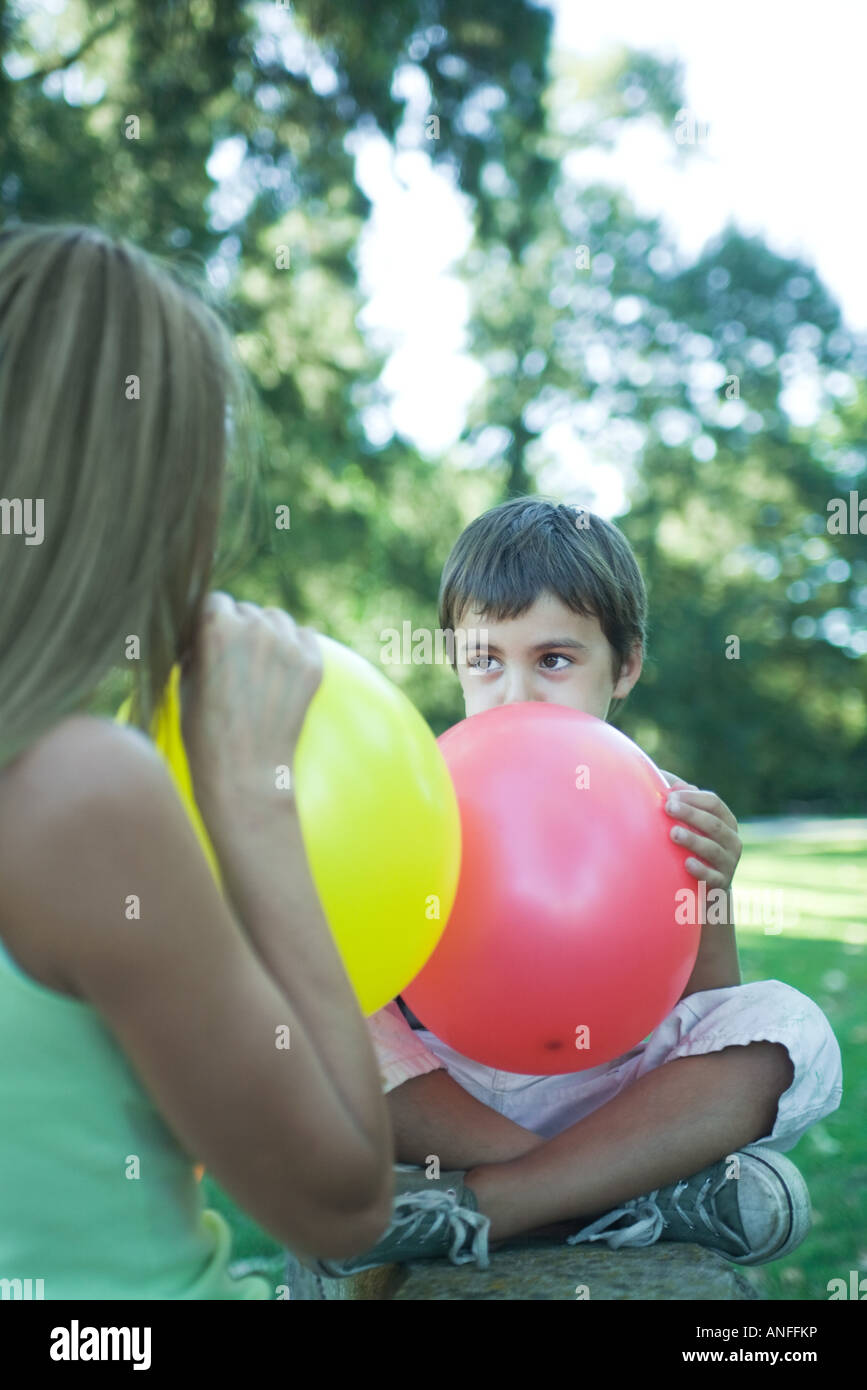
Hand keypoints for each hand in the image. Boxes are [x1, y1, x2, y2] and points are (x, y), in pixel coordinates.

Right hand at [179, 592, 322, 827]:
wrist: (244, 772)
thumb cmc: (204, 730)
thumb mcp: (186, 679)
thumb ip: (198, 645)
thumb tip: (206, 627)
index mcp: (216, 626)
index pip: (215, 601)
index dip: (210, 622)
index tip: (210, 641)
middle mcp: (255, 628)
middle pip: (247, 611)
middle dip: (239, 630)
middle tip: (234, 663)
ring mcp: (288, 645)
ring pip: (277, 620)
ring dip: (268, 635)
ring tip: (259, 667)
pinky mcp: (312, 664)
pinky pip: (305, 637)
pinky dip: (295, 648)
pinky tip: (282, 673)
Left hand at [658, 769, 741, 891]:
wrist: (706, 888)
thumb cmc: (695, 847)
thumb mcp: (692, 824)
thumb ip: (683, 802)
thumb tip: (672, 783)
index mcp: (726, 821)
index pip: (713, 803)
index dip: (692, 797)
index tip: (670, 796)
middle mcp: (732, 841)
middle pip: (713, 823)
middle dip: (690, 814)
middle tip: (668, 807)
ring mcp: (729, 863)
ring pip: (713, 849)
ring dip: (693, 840)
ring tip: (673, 833)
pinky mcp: (721, 884)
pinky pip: (713, 877)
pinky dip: (701, 870)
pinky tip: (687, 863)